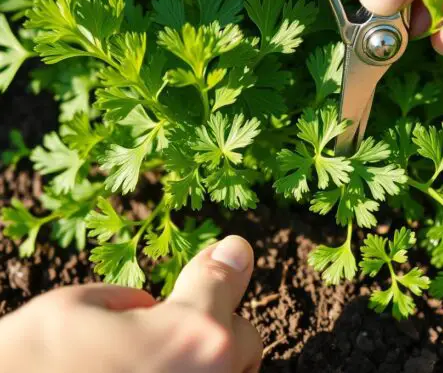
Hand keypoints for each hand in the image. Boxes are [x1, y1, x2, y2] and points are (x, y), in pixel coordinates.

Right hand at [0, 236, 261, 372]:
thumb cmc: (27, 364)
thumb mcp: (71, 307)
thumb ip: (128, 300)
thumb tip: (148, 307)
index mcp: (188, 331)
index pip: (223, 280)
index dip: (227, 261)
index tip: (233, 252)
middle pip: (244, 339)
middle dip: (218, 323)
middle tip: (179, 321)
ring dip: (210, 359)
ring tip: (162, 357)